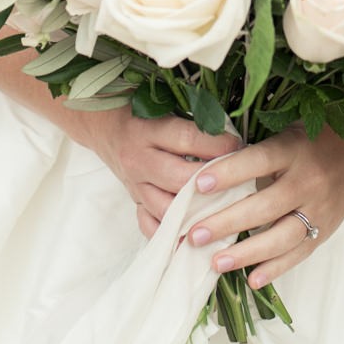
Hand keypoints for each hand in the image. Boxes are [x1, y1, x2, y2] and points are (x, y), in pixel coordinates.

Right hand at [85, 109, 241, 238]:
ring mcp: (135, 186)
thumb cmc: (140, 113)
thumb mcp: (163, 107)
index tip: (239, 146)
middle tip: (239, 178)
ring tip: (226, 212)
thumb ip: (192, 122)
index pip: (187, 139)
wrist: (103, 126)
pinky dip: (174, 235)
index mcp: (147, 131)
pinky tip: (195, 236)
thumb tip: (232, 139)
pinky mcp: (134, 203)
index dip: (217, 144)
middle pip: (180, 179)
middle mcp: (139, 160)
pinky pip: (152, 227)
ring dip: (198, 213)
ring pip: (168, 209)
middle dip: (213, 181)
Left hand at [185, 125, 343, 288]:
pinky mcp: (325, 230)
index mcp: (294, 149)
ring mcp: (319, 209)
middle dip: (226, 222)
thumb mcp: (287, 131)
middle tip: (194, 235)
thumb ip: (257, 151)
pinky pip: (299, 253)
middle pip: (264, 206)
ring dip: (246, 252)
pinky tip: (252, 279)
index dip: (229, 172)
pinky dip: (275, 268)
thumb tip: (210, 171)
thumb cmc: (313, 137)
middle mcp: (307, 181)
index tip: (198, 185)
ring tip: (216, 263)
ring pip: (280, 237)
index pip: (258, 161)